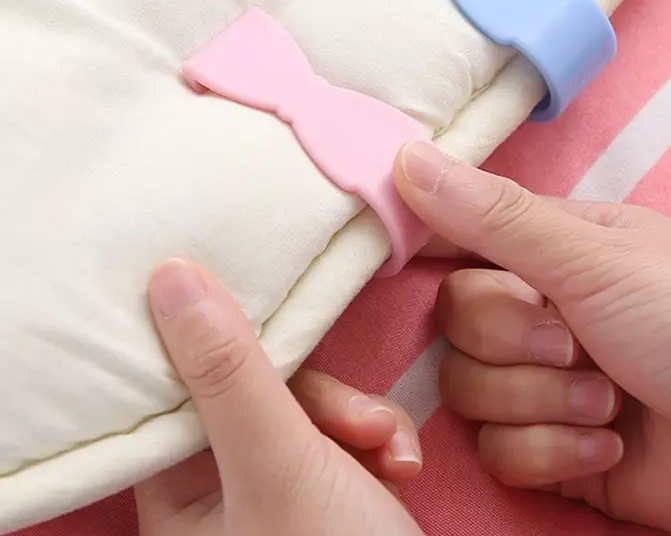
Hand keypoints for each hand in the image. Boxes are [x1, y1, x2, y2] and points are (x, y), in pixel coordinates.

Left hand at [134, 261, 422, 535]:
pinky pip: (344, 427)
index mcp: (176, 492)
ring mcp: (277, 484)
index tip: (257, 297)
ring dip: (361, 418)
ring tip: (390, 455)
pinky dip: (379, 437)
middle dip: (323, 400)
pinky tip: (402, 466)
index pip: (181, 383)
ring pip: (310, 401)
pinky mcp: (327, 481)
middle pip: (261, 387)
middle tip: (356, 427)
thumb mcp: (278, 465)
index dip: (220, 340)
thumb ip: (230, 373)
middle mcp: (219, 488)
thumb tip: (168, 276)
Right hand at [395, 141, 670, 535]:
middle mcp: (539, 309)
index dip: (428, 246)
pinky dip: (554, 450)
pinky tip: (612, 441)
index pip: (458, 234)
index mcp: (550, 249)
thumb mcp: (595, 259)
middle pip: (454, 320)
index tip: (409, 259)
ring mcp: (541, 380)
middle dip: (514, 341)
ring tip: (611, 400)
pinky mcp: (549, 446)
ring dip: (542, 400)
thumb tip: (408, 156)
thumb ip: (495, 216)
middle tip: (577, 343)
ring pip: (466, 389)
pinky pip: (497, 450)